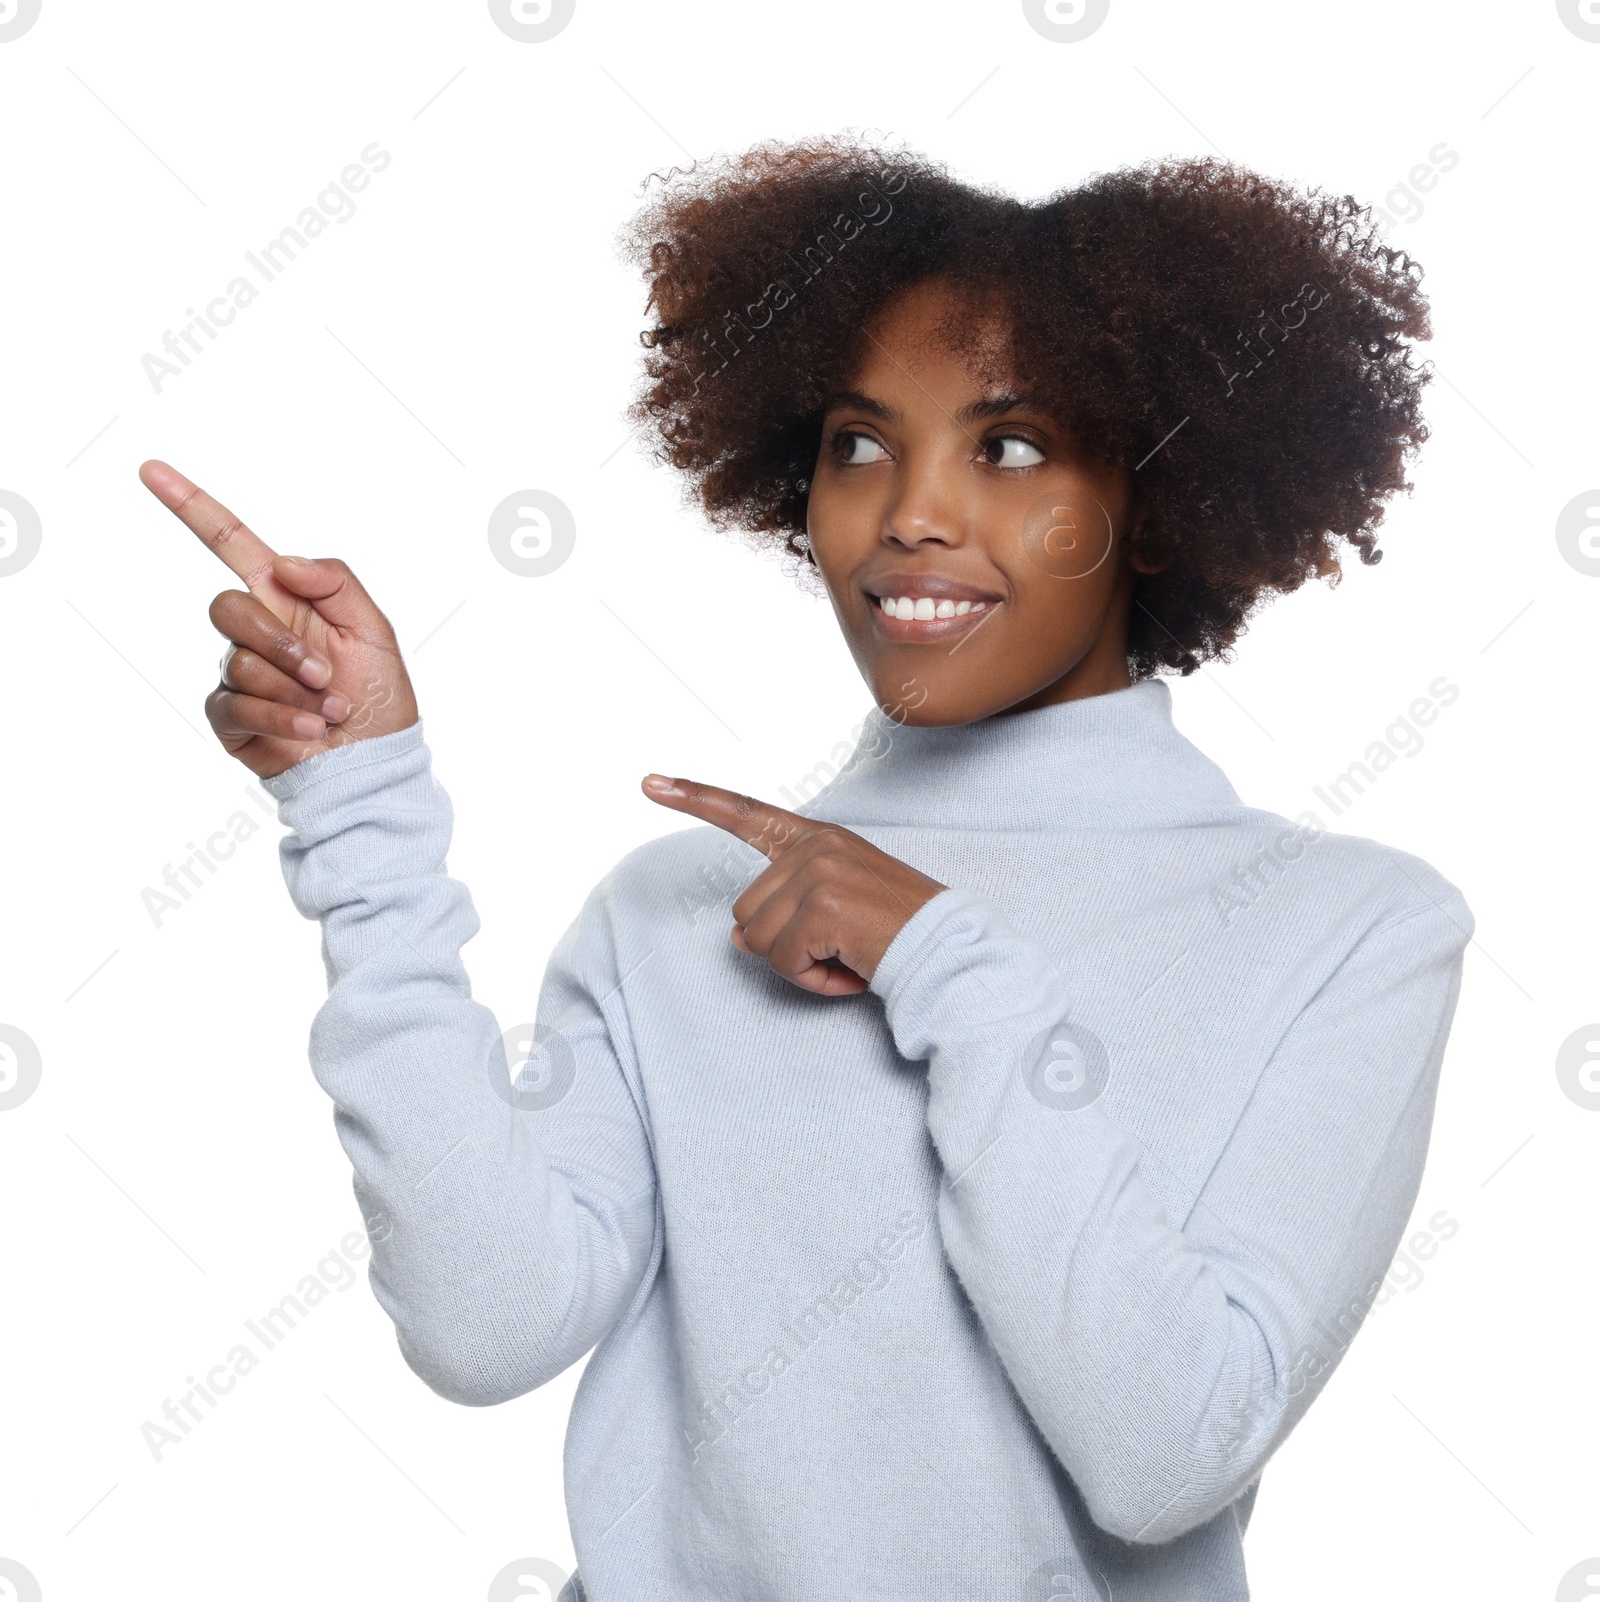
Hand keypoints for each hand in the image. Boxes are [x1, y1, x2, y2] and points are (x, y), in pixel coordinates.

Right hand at [140, 460, 418, 777]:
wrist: (375, 762)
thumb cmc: (380, 697)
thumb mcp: (374, 629)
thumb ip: (335, 581)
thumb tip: (281, 562)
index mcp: (286, 599)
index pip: (230, 543)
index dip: (191, 507)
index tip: (152, 470)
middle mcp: (256, 633)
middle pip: (226, 608)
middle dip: (281, 643)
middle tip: (325, 674)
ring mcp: (239, 675)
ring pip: (240, 661)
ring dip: (294, 688)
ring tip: (330, 708)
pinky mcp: (230, 718)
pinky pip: (235, 704)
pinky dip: (282, 716)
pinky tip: (312, 727)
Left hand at [641, 775, 945, 994]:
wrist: (948, 952)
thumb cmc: (895, 933)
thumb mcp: (836, 905)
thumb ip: (782, 909)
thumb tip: (735, 937)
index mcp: (819, 838)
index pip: (747, 814)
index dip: (693, 797)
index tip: (649, 782)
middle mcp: (816, 847)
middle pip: (745, 912)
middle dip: (782, 944)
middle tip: (837, 947)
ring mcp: (819, 874)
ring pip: (757, 941)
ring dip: (798, 965)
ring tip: (847, 957)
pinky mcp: (823, 909)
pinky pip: (783, 963)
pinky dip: (812, 982)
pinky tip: (850, 971)